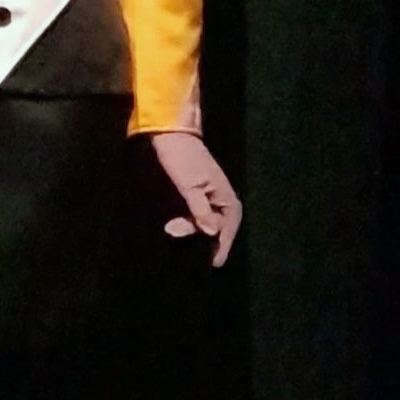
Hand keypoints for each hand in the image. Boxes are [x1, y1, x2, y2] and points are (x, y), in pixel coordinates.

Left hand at [152, 131, 242, 267]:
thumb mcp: (189, 186)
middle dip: (202, 236)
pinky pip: (197, 213)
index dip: (221, 246)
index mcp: (225, 196)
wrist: (170, 135)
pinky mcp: (196, 192)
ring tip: (173, 230)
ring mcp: (209, 195)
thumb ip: (201, 210)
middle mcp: (221, 198)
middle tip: (178, 236)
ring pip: (205, 221)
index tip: (215, 263)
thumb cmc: (182, 159)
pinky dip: (189, 221)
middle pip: (216, 226)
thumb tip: (213, 233)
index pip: (228, 227)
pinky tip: (177, 226)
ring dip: (192, 228)